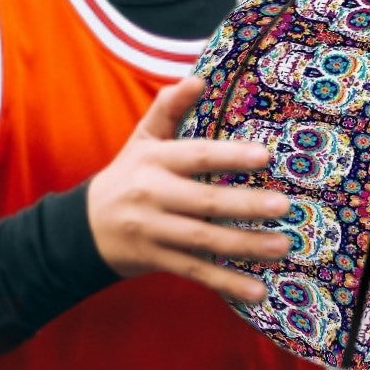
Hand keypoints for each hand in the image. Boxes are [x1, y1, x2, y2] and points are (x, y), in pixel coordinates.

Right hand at [87, 76, 290, 302]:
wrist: (84, 228)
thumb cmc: (128, 176)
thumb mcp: (142, 140)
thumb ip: (169, 108)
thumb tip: (199, 77)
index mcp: (153, 161)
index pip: (195, 156)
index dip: (229, 155)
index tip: (266, 157)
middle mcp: (152, 196)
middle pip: (204, 202)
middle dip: (246, 205)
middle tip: (285, 206)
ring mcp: (154, 231)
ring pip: (204, 240)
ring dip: (245, 245)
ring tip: (282, 246)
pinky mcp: (157, 260)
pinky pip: (196, 272)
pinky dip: (226, 283)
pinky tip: (257, 292)